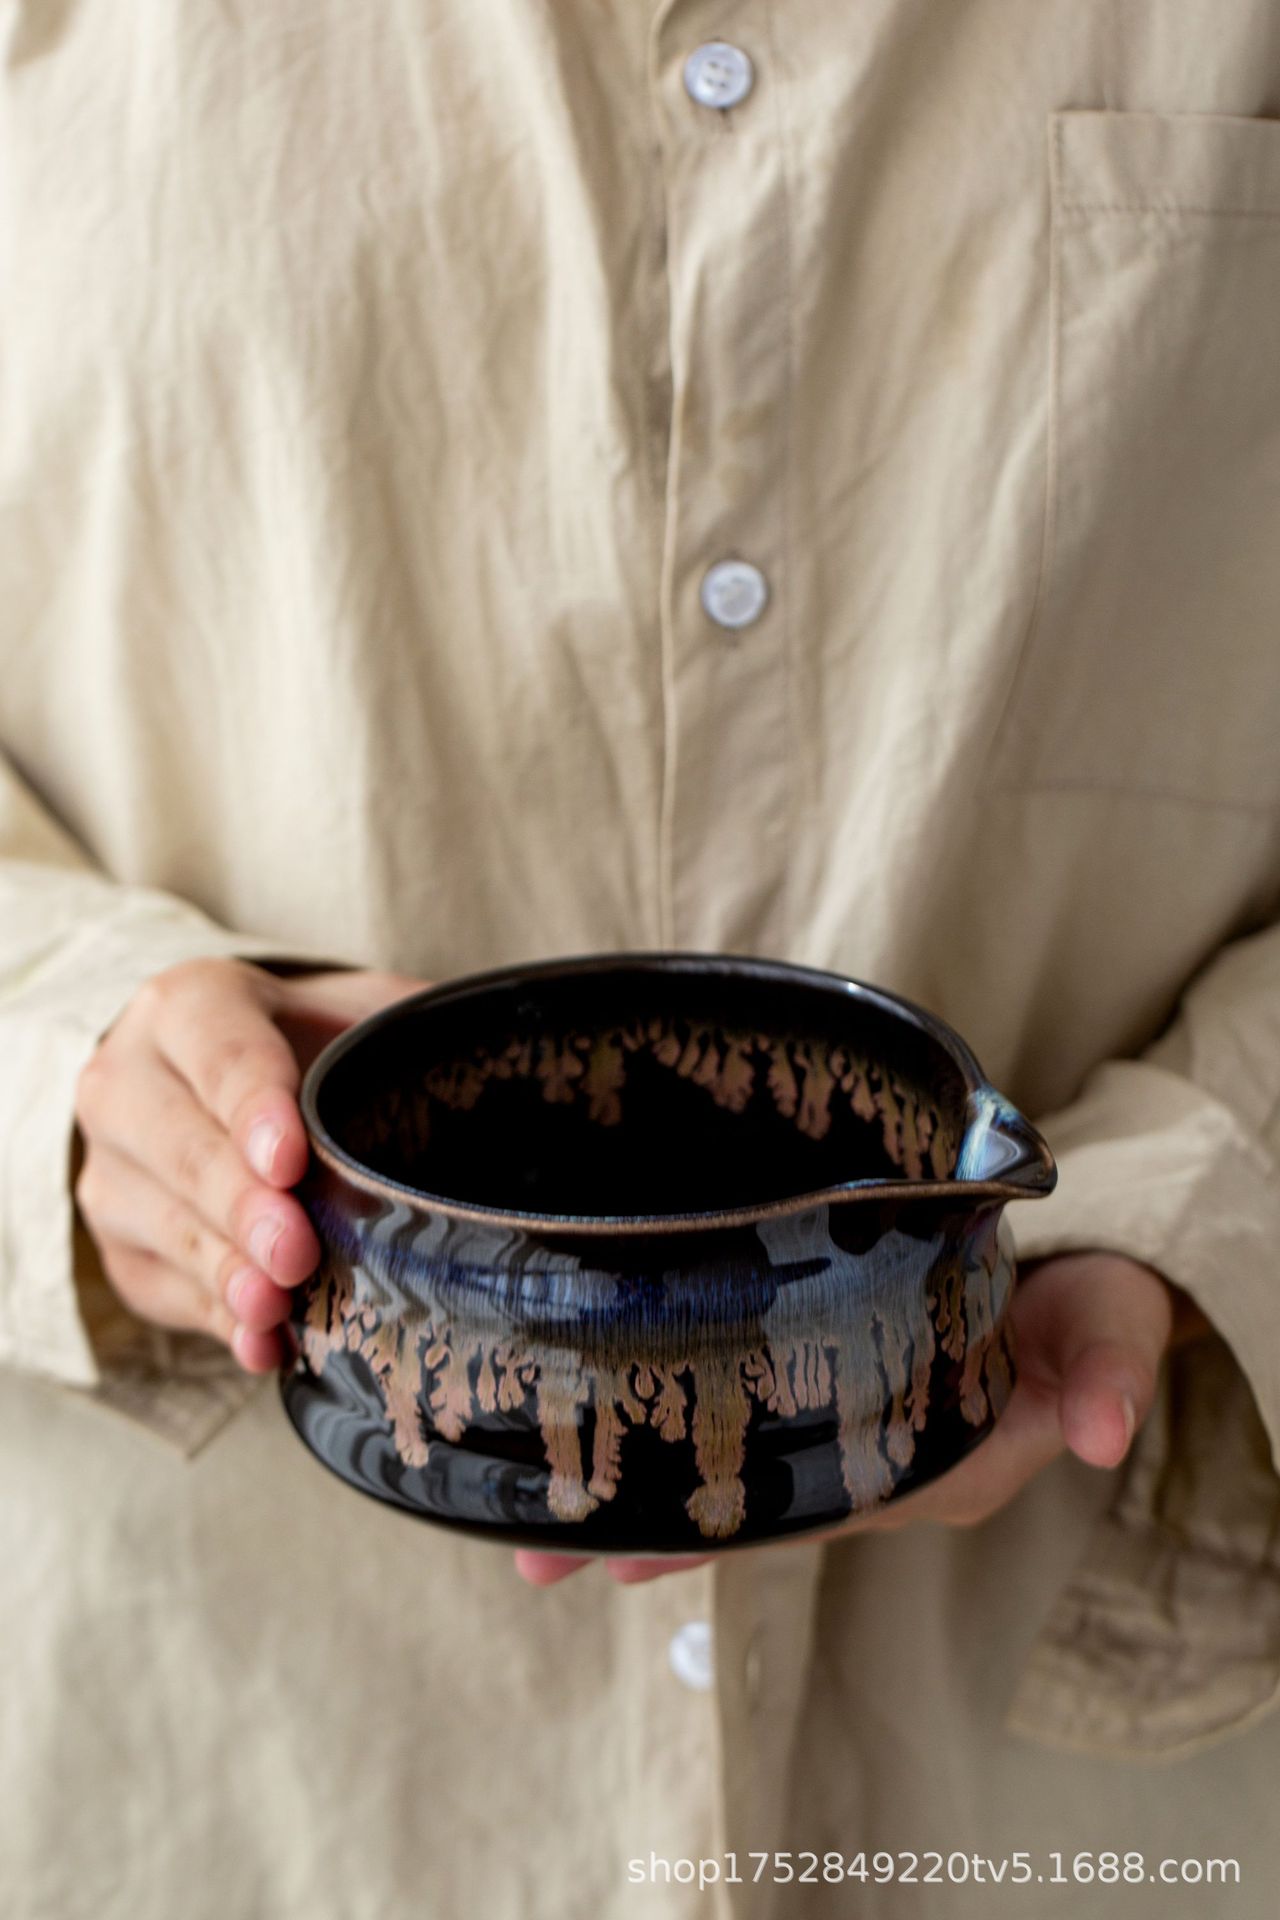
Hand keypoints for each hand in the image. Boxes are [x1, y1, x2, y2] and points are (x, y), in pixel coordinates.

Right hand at [72, 956, 425, 1371]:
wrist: (230, 1082)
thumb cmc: (313, 1044)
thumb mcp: (360, 1010)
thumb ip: (416, 1021)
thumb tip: (519, 1046)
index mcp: (189, 1004)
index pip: (216, 1049)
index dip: (252, 1105)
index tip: (290, 1159)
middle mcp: (128, 1079)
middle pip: (179, 1145)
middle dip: (240, 1204)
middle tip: (296, 1249)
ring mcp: (111, 1165)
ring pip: (157, 1220)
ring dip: (222, 1271)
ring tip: (274, 1308)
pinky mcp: (119, 1242)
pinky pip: (159, 1284)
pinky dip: (213, 1317)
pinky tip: (260, 1343)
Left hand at [514, 1249, 1193, 1587]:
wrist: (1081, 1280)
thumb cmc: (1085, 1304)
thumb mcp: (1110, 1323)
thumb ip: (1109, 1365)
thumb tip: (1103, 1427)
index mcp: (938, 1467)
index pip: (816, 1508)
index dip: (727, 1524)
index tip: (635, 1542)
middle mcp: (879, 1472)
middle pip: (750, 1511)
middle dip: (648, 1526)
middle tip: (537, 1550)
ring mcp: (844, 1441)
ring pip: (730, 1485)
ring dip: (637, 1502)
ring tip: (529, 1534)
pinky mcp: (820, 1397)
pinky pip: (738, 1438)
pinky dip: (666, 1449)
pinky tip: (586, 1454)